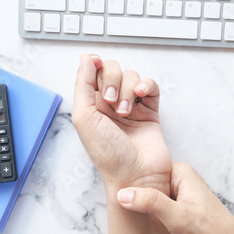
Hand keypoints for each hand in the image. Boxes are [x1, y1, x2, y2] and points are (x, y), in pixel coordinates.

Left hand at [72, 54, 171, 195]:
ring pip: (131, 76)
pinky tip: (141, 96)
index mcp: (91, 105)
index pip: (92, 72)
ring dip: (127, 89)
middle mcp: (109, 104)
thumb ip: (83, 85)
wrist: (135, 175)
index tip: (96, 64)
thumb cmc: (107, 154)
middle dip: (111, 79)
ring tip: (125, 112)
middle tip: (110, 101)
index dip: (94, 66)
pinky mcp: (150, 110)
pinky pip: (150, 86)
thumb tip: (86, 57)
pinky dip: (146, 85)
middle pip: (112, 70)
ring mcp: (131, 106)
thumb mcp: (84, 118)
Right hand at [116, 163, 233, 233]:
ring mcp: (181, 195)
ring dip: (141, 209)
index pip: (145, 170)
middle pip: (147, 184)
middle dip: (134, 198)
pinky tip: (139, 227)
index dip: (130, 182)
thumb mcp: (177, 217)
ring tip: (126, 221)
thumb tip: (123, 194)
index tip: (114, 194)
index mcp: (181, 173)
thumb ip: (150, 203)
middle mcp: (181, 180)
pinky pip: (158, 209)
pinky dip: (149, 217)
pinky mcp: (181, 210)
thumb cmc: (212, 233)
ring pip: (151, 198)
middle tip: (117, 212)